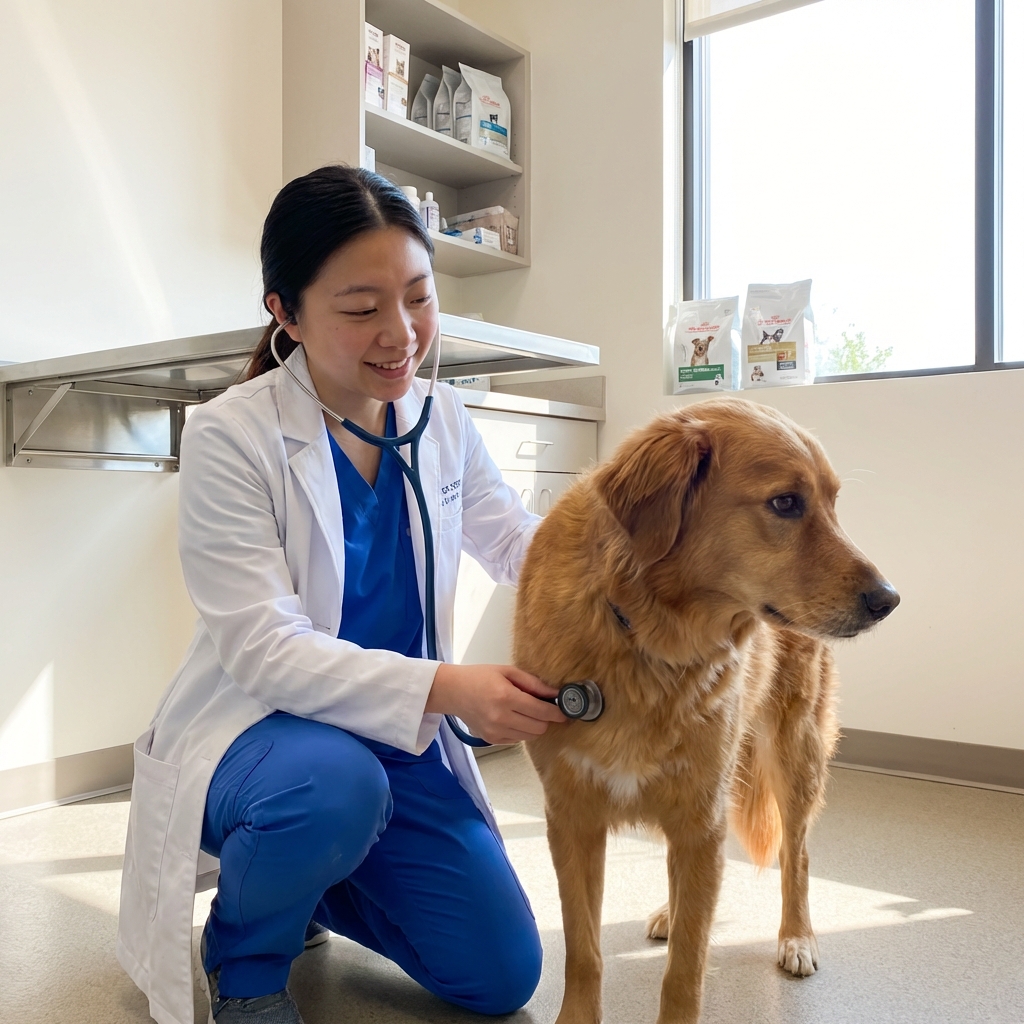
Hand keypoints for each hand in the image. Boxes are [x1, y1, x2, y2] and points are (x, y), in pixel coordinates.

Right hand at [426, 663, 566, 744]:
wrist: (453, 691)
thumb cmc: (479, 677)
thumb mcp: (508, 671)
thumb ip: (533, 683)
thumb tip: (556, 694)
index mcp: (506, 697)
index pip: (541, 711)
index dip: (558, 713)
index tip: (566, 711)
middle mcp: (501, 717)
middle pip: (539, 727)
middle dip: (547, 719)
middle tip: (548, 709)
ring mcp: (495, 731)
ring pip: (530, 736)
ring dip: (535, 726)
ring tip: (529, 712)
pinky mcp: (491, 739)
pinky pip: (518, 740)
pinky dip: (522, 730)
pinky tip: (515, 718)